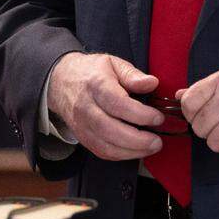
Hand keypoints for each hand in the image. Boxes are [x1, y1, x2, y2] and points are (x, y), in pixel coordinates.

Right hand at [47, 52, 163, 160]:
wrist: (60, 82)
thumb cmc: (90, 72)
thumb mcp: (113, 64)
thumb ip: (133, 74)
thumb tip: (152, 83)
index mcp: (96, 85)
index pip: (118, 104)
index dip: (141, 114)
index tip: (157, 118)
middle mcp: (86, 107)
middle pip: (111, 130)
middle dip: (138, 140)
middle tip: (157, 140)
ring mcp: (82, 125)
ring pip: (106, 146)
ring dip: (131, 151)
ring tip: (150, 147)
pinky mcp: (83, 137)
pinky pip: (102, 152)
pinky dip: (121, 155)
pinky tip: (135, 150)